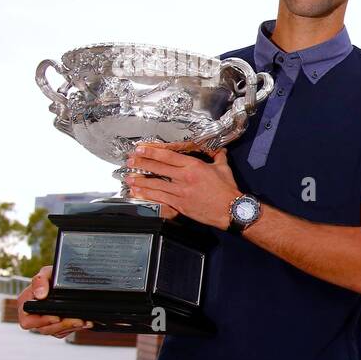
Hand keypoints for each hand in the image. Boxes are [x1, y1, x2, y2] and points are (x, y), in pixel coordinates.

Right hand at [14, 265, 92, 337]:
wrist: (69, 281)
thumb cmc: (53, 276)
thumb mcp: (47, 273)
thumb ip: (40, 280)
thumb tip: (40, 294)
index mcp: (26, 303)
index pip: (27, 320)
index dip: (41, 321)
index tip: (56, 317)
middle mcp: (33, 315)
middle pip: (43, 329)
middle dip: (61, 325)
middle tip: (77, 320)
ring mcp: (45, 322)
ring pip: (55, 332)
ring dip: (71, 327)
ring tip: (83, 321)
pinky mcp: (57, 326)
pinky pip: (64, 332)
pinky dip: (76, 327)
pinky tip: (86, 322)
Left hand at [124, 144, 240, 229]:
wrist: (231, 209)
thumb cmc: (228, 190)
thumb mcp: (224, 169)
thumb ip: (218, 157)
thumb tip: (219, 150)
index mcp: (194, 166)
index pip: (168, 156)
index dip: (152, 152)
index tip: (140, 149)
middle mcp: (185, 177)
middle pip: (158, 168)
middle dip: (141, 164)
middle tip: (130, 161)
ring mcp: (180, 192)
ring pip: (156, 184)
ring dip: (140, 181)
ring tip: (129, 178)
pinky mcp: (179, 204)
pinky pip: (160, 198)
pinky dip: (147, 195)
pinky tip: (138, 193)